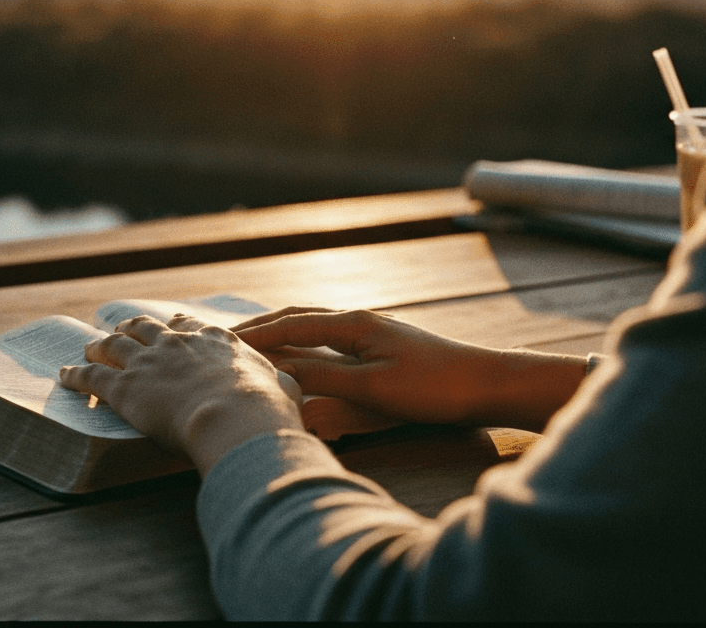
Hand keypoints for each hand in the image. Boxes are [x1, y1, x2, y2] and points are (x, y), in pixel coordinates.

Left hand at [59, 314, 303, 475]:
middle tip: (120, 330)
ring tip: (87, 348)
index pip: (190, 326)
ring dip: (98, 346)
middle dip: (130, 327)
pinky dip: (75, 375)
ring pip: (113, 345)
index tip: (169, 327)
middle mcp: (177, 343)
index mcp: (215, 340)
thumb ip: (280, 383)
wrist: (235, 417)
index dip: (175, 327)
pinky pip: (91, 377)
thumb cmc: (266, 408)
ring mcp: (148, 361)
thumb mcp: (284, 388)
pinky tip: (64, 376)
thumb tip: (287, 386)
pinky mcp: (124, 386)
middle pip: (144, 327)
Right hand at [234, 307, 591, 431]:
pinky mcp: (382, 348)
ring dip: (281, 334)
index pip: (289, 325)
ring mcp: (372, 332)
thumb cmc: (433, 387)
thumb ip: (322, 377)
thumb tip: (276, 370)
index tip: (219, 344)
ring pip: (313, 327)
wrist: (486, 385)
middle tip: (224, 341)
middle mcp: (359, 320)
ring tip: (251, 347)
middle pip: (297, 318)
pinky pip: (329, 341)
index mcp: (353, 324)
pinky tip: (300, 358)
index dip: (252, 336)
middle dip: (260, 329)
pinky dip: (304, 345)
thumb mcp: (372, 387)